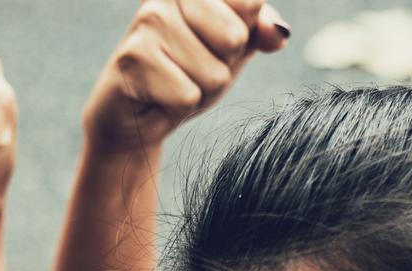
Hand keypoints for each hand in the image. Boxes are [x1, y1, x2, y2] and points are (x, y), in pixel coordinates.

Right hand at [83, 0, 289, 154]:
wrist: (133, 118)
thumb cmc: (183, 75)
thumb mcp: (229, 50)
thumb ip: (259, 32)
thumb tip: (279, 33)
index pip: (251, 4)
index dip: (239, 38)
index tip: (209, 46)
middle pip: (234, 38)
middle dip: (221, 67)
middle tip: (189, 70)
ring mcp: (149, 22)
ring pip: (214, 72)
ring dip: (200, 92)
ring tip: (172, 85)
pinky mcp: (135, 58)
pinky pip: (189, 96)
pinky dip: (178, 109)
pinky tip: (156, 98)